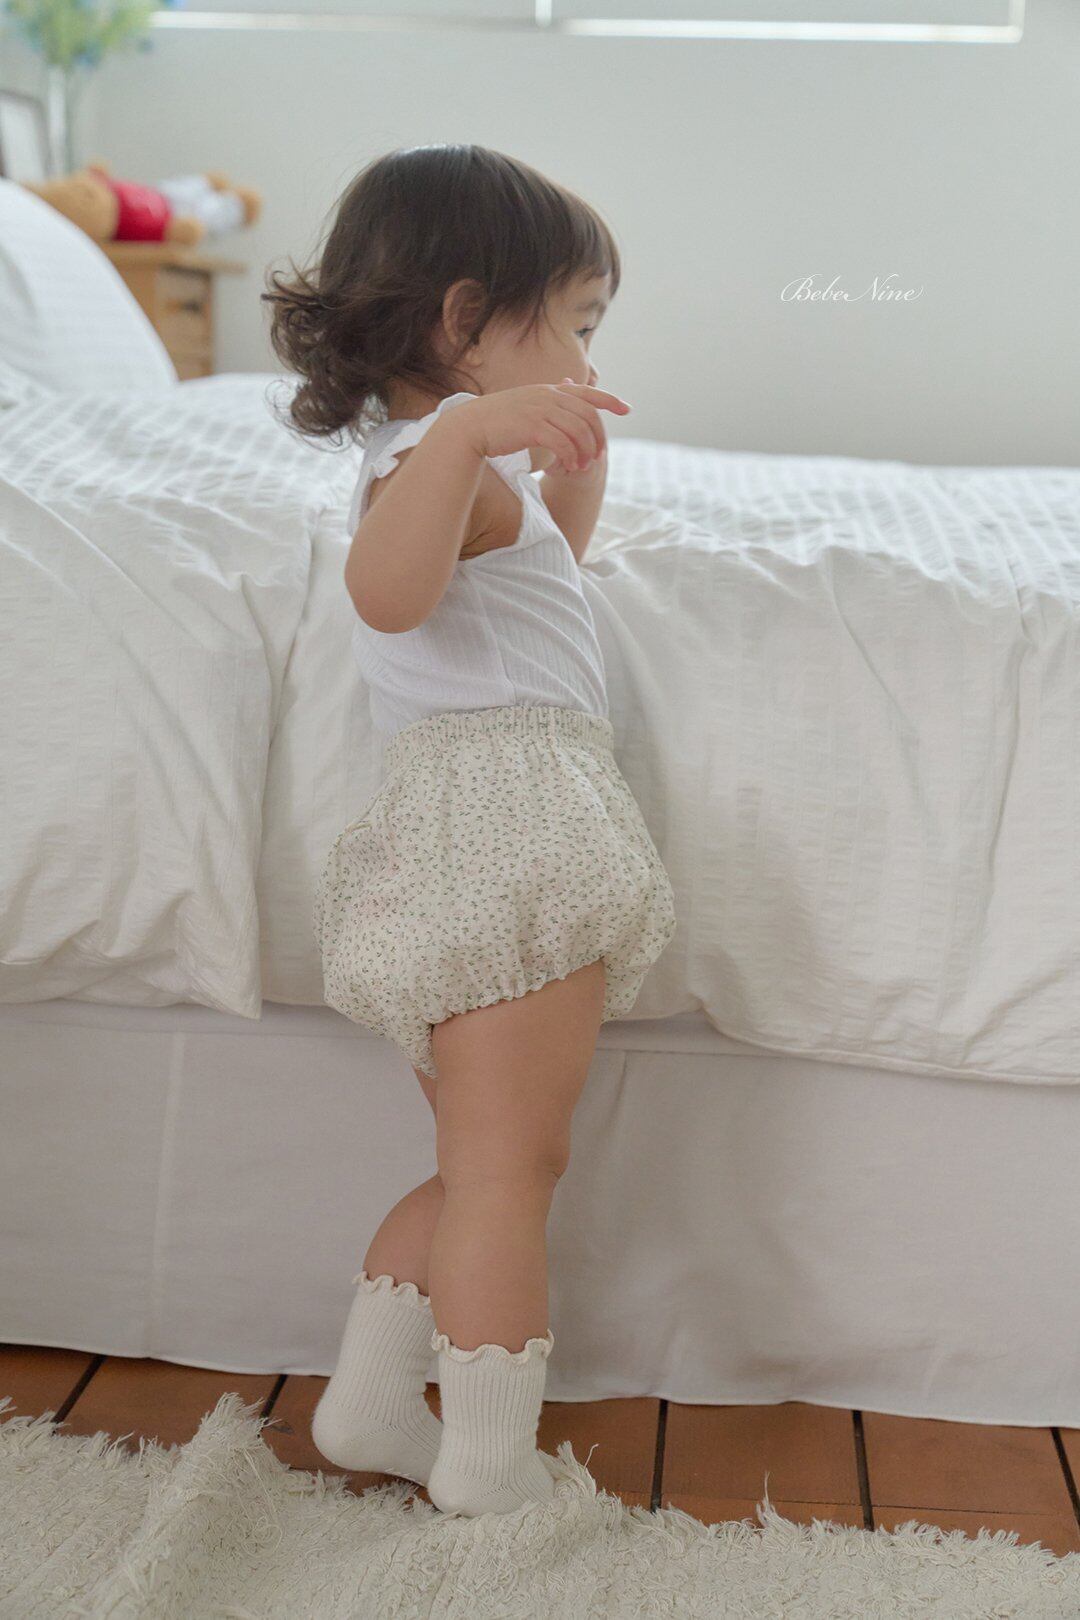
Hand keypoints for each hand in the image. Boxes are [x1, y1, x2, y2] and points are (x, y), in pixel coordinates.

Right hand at [452, 379, 630, 474]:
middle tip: (598, 456)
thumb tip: (562, 417)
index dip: (609, 400)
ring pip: (578, 430)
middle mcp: (547, 396)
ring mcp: (540, 410)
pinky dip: (570, 457)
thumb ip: (546, 408)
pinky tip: (568, 468)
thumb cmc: (496, 423)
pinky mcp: (532, 427)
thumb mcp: (525, 409)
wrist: (470, 427)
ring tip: (582, 467)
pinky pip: (562, 442)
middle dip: (598, 436)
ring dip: (584, 451)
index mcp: (548, 391)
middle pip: (587, 414)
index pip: (587, 392)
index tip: (626, 409)